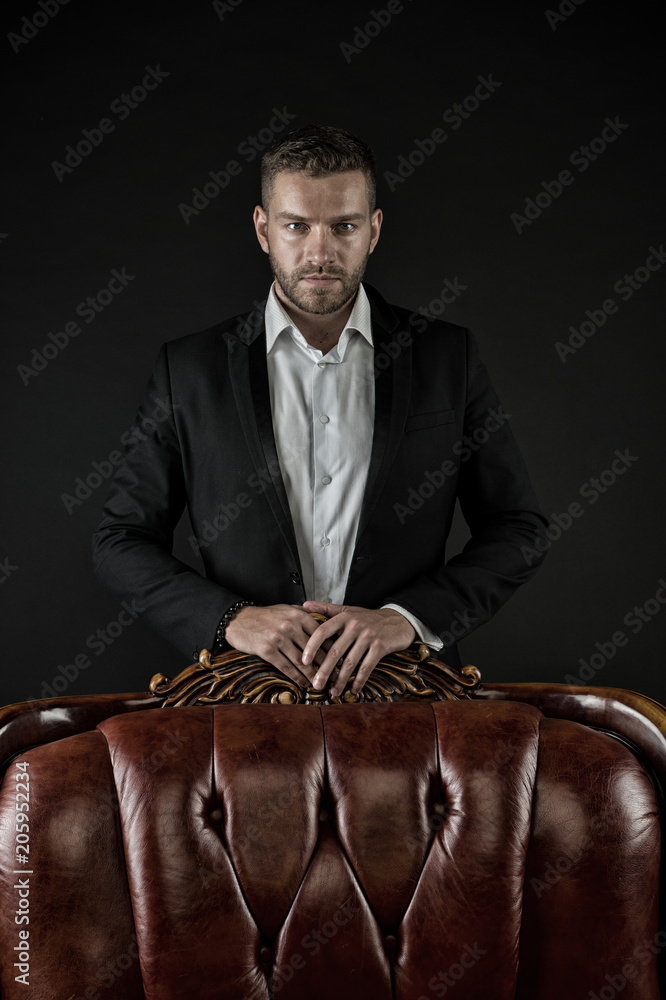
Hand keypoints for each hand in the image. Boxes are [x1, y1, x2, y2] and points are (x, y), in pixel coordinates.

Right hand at [224, 603, 331, 688]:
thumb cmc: (265, 616)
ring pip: (301, 661)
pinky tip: (303, 683)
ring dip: (312, 675)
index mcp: (298, 615)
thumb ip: (304, 615)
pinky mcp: (267, 650)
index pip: (321, 635)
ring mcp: (278, 638)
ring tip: (320, 683)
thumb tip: (324, 624)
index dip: (331, 649)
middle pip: (313, 650)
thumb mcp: (286, 609)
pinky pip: (286, 667)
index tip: (339, 660)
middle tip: (335, 677)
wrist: (239, 619)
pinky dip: (297, 677)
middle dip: (326, 666)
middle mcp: (290, 625)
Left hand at [300, 602, 416, 697]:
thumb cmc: (368, 618)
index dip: (311, 647)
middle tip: (316, 685)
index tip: (303, 661)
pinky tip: (353, 689)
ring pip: (350, 662)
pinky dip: (359, 681)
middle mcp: (355, 625)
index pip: (323, 631)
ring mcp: (368, 636)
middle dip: (324, 671)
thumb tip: (304, 604)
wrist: (398, 620)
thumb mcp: (348, 610)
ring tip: (333, 692)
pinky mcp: (380, 647)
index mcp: (344, 617)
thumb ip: (326, 608)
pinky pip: (367, 667)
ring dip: (341, 680)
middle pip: (335, 651)